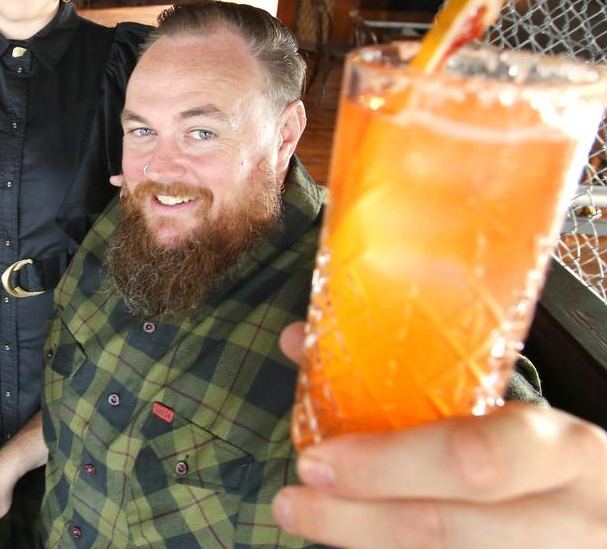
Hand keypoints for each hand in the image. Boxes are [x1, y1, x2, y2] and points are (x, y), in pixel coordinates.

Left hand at [273, 322, 606, 546]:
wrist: (604, 509)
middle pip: (445, 528)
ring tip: (302, 515)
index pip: (479, 460)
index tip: (319, 458)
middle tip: (293, 495)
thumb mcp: (513, 414)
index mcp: (563, 450)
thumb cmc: (546, 453)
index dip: (389, 466)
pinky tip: (351, 538)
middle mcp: (566, 516)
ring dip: (360, 539)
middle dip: (356, 516)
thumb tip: (305, 341)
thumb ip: (420, 380)